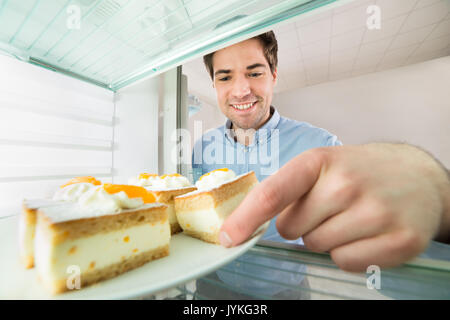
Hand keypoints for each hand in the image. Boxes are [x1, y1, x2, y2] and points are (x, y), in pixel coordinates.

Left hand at [219, 143, 449, 271]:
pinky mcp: (398, 240)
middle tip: (328, 207)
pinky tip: (365, 233)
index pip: (273, 194)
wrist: (419, 177)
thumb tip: (248, 219)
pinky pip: (344, 262)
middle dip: (301, 224)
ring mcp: (375, 212)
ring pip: (316, 247)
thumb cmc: (361, 171)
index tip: (229, 237)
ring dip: (325, 238)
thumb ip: (287, 188)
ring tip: (349, 217)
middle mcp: (346, 184)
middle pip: (291, 230)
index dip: (245, 219)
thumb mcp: (324, 164)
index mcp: (319, 161)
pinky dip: (347, 253)